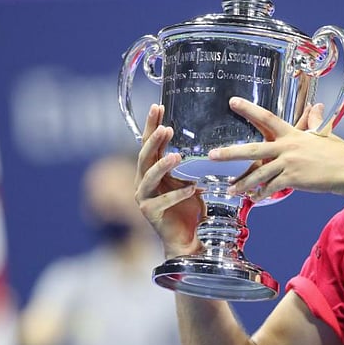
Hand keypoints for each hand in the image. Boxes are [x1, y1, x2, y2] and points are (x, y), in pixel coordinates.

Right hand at [134, 104, 203, 258]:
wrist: (188, 238)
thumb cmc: (189, 207)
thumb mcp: (189, 178)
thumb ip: (187, 162)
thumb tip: (200, 138)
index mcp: (151, 170)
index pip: (148, 143)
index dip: (151, 125)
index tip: (157, 107)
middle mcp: (143, 182)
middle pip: (144, 156)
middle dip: (153, 140)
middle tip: (164, 127)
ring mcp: (144, 198)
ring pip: (149, 177)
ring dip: (162, 165)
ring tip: (177, 156)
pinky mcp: (150, 214)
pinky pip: (163, 201)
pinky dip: (178, 194)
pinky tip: (192, 188)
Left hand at [208, 97, 343, 200]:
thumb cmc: (341, 154)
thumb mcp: (326, 135)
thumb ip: (317, 122)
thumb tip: (317, 107)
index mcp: (293, 134)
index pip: (267, 118)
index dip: (249, 109)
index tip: (232, 102)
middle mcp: (287, 147)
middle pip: (253, 149)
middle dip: (230, 153)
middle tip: (211, 155)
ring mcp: (289, 163)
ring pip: (259, 173)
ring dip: (244, 182)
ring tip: (231, 189)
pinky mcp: (293, 179)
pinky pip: (271, 187)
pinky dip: (262, 194)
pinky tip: (255, 199)